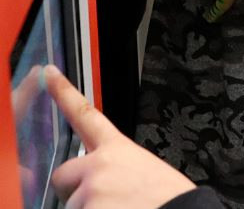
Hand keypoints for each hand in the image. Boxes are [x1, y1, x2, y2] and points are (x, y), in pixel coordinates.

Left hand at [43, 65, 195, 208]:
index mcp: (119, 149)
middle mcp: (100, 164)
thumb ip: (119, 166)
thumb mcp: (148, 172)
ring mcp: (91, 189)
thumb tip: (105, 178)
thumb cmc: (169, 199)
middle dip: (74, 189)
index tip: (49, 73)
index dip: (64, 92)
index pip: (86, 114)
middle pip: (62, 174)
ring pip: (70, 203)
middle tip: (102, 200)